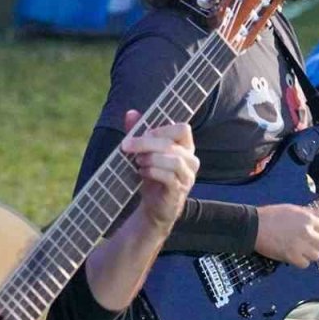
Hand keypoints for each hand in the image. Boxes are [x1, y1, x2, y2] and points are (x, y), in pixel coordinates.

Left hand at [122, 110, 197, 230]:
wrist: (154, 206)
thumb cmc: (152, 175)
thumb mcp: (144, 152)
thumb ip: (139, 132)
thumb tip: (130, 113)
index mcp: (185, 147)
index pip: (183, 129)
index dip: (161, 129)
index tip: (142, 134)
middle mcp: (191, 160)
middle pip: (172, 144)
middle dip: (146, 143)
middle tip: (126, 146)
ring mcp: (187, 176)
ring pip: (174, 160)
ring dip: (151, 158)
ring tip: (137, 161)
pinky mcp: (179, 191)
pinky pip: (170, 177)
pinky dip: (153, 172)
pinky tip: (142, 172)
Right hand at [254, 203, 318, 267]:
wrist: (253, 226)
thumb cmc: (271, 215)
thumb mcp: (292, 209)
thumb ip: (309, 212)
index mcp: (307, 218)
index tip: (315, 233)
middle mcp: (306, 232)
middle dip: (318, 244)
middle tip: (310, 243)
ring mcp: (299, 245)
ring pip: (316, 255)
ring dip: (310, 253)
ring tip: (302, 250)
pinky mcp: (291, 256)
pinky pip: (305, 264)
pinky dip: (301, 261)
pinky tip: (295, 256)